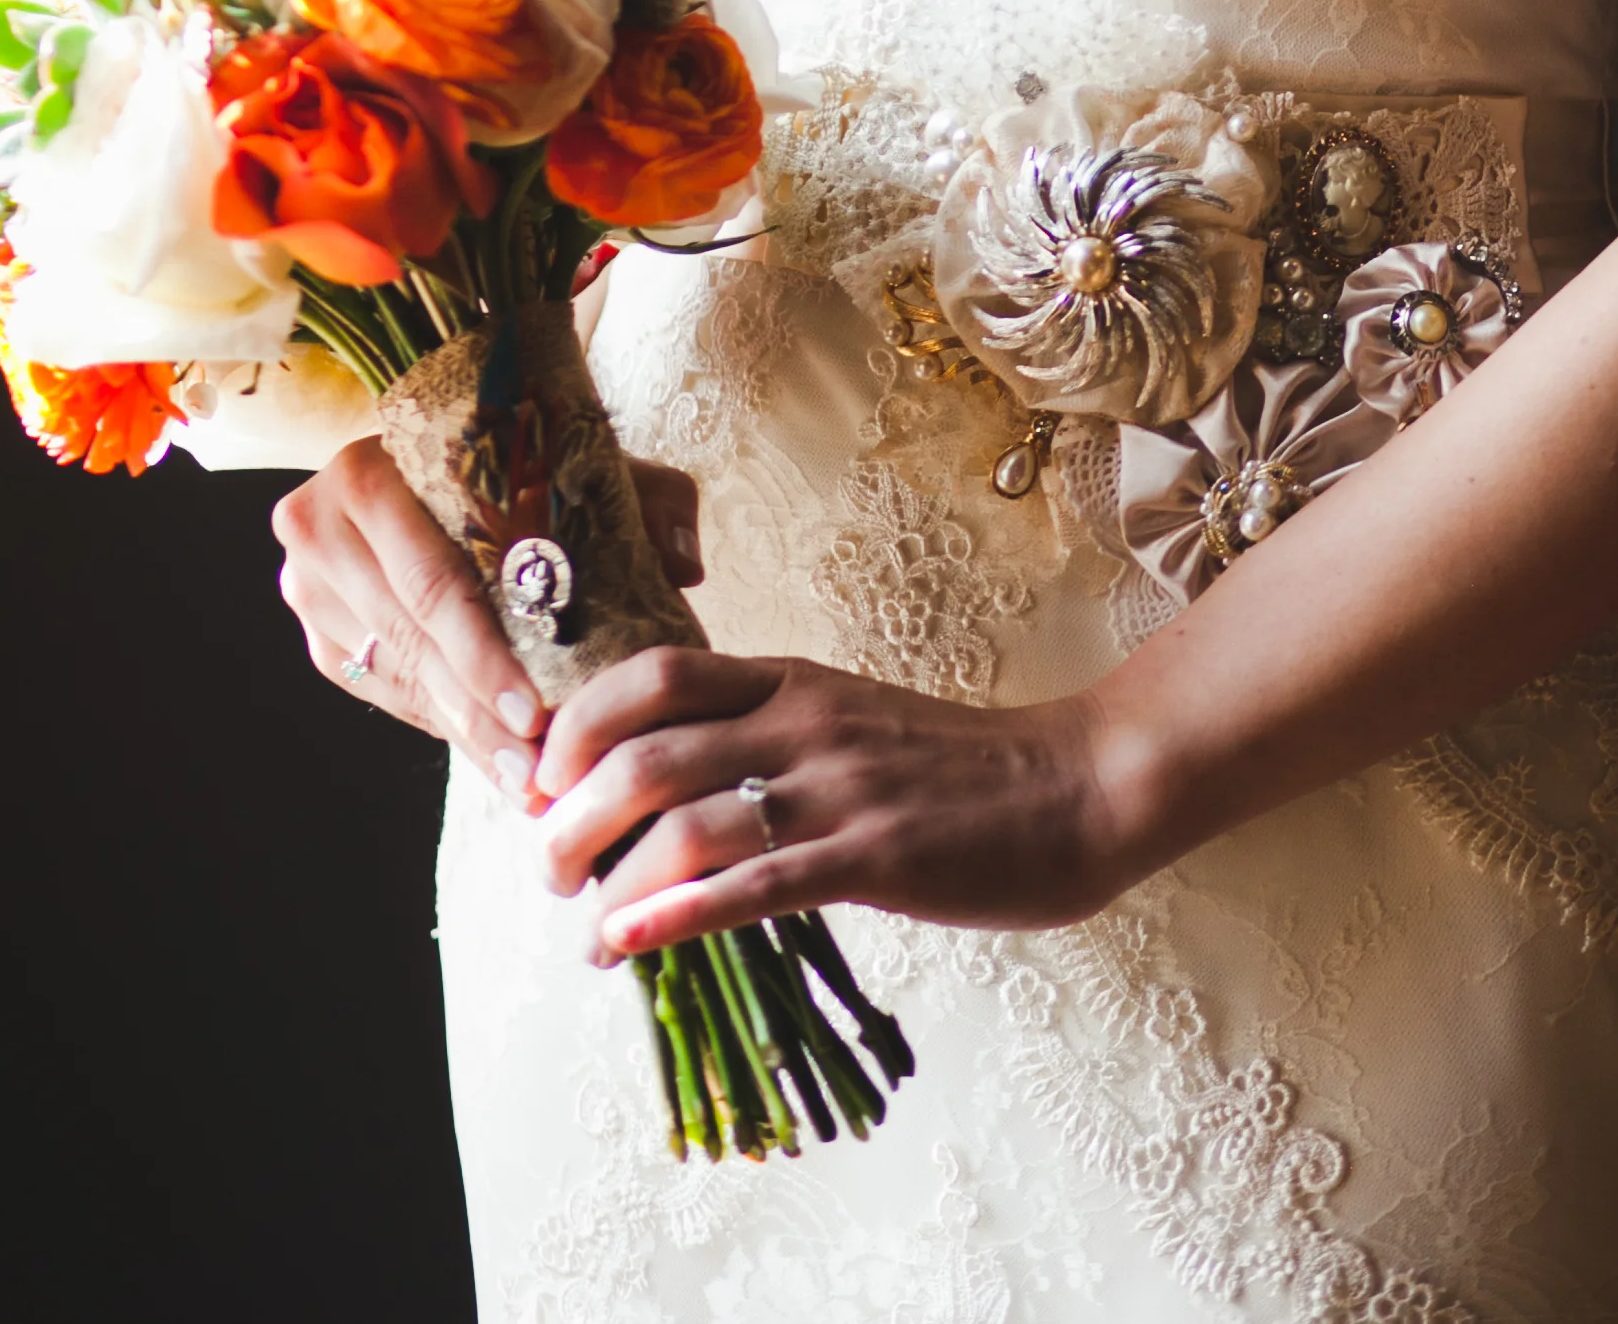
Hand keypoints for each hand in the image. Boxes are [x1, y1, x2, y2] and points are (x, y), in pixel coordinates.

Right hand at [271, 439, 705, 798]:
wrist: (441, 455)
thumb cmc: (523, 457)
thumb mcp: (584, 458)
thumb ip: (645, 497)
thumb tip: (685, 562)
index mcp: (371, 466)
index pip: (433, 578)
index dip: (486, 652)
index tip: (535, 713)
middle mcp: (323, 524)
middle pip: (414, 640)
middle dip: (482, 715)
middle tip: (540, 775)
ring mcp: (311, 584)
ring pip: (401, 676)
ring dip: (466, 735)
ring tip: (528, 786)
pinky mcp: (322, 631)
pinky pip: (386, 689)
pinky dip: (444, 723)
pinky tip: (493, 759)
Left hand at [528, 645, 1139, 955]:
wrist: (1074, 787)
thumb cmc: (956, 769)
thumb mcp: (847, 722)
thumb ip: (767, 736)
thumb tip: (668, 785)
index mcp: (790, 681)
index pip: (652, 674)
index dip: (577, 726)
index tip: (542, 782)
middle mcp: (801, 721)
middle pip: (643, 750)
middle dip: (568, 817)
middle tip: (549, 868)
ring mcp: (836, 788)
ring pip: (683, 823)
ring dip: (607, 882)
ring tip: (585, 926)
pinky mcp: (872, 855)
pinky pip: (753, 885)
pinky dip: (674, 917)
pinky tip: (631, 943)